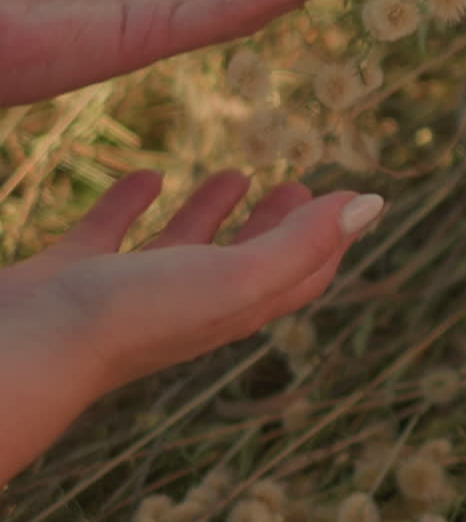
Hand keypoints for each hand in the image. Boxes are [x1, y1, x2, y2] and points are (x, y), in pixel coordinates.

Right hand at [0, 170, 383, 482]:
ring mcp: (126, 292)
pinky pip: (112, 231)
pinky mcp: (75, 274)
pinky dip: (134, 203)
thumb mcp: (234, 277)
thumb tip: (374, 204)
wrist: (23, 349)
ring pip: (182, 246)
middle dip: (278, 224)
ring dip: (213, 211)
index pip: (299, 276)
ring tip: (236, 172)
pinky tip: (146, 175)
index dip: (328, 242)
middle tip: (298, 183)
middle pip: (248, 260)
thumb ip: (302, 242)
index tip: (349, 203)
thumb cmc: (133, 317)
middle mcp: (184, 304)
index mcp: (230, 309)